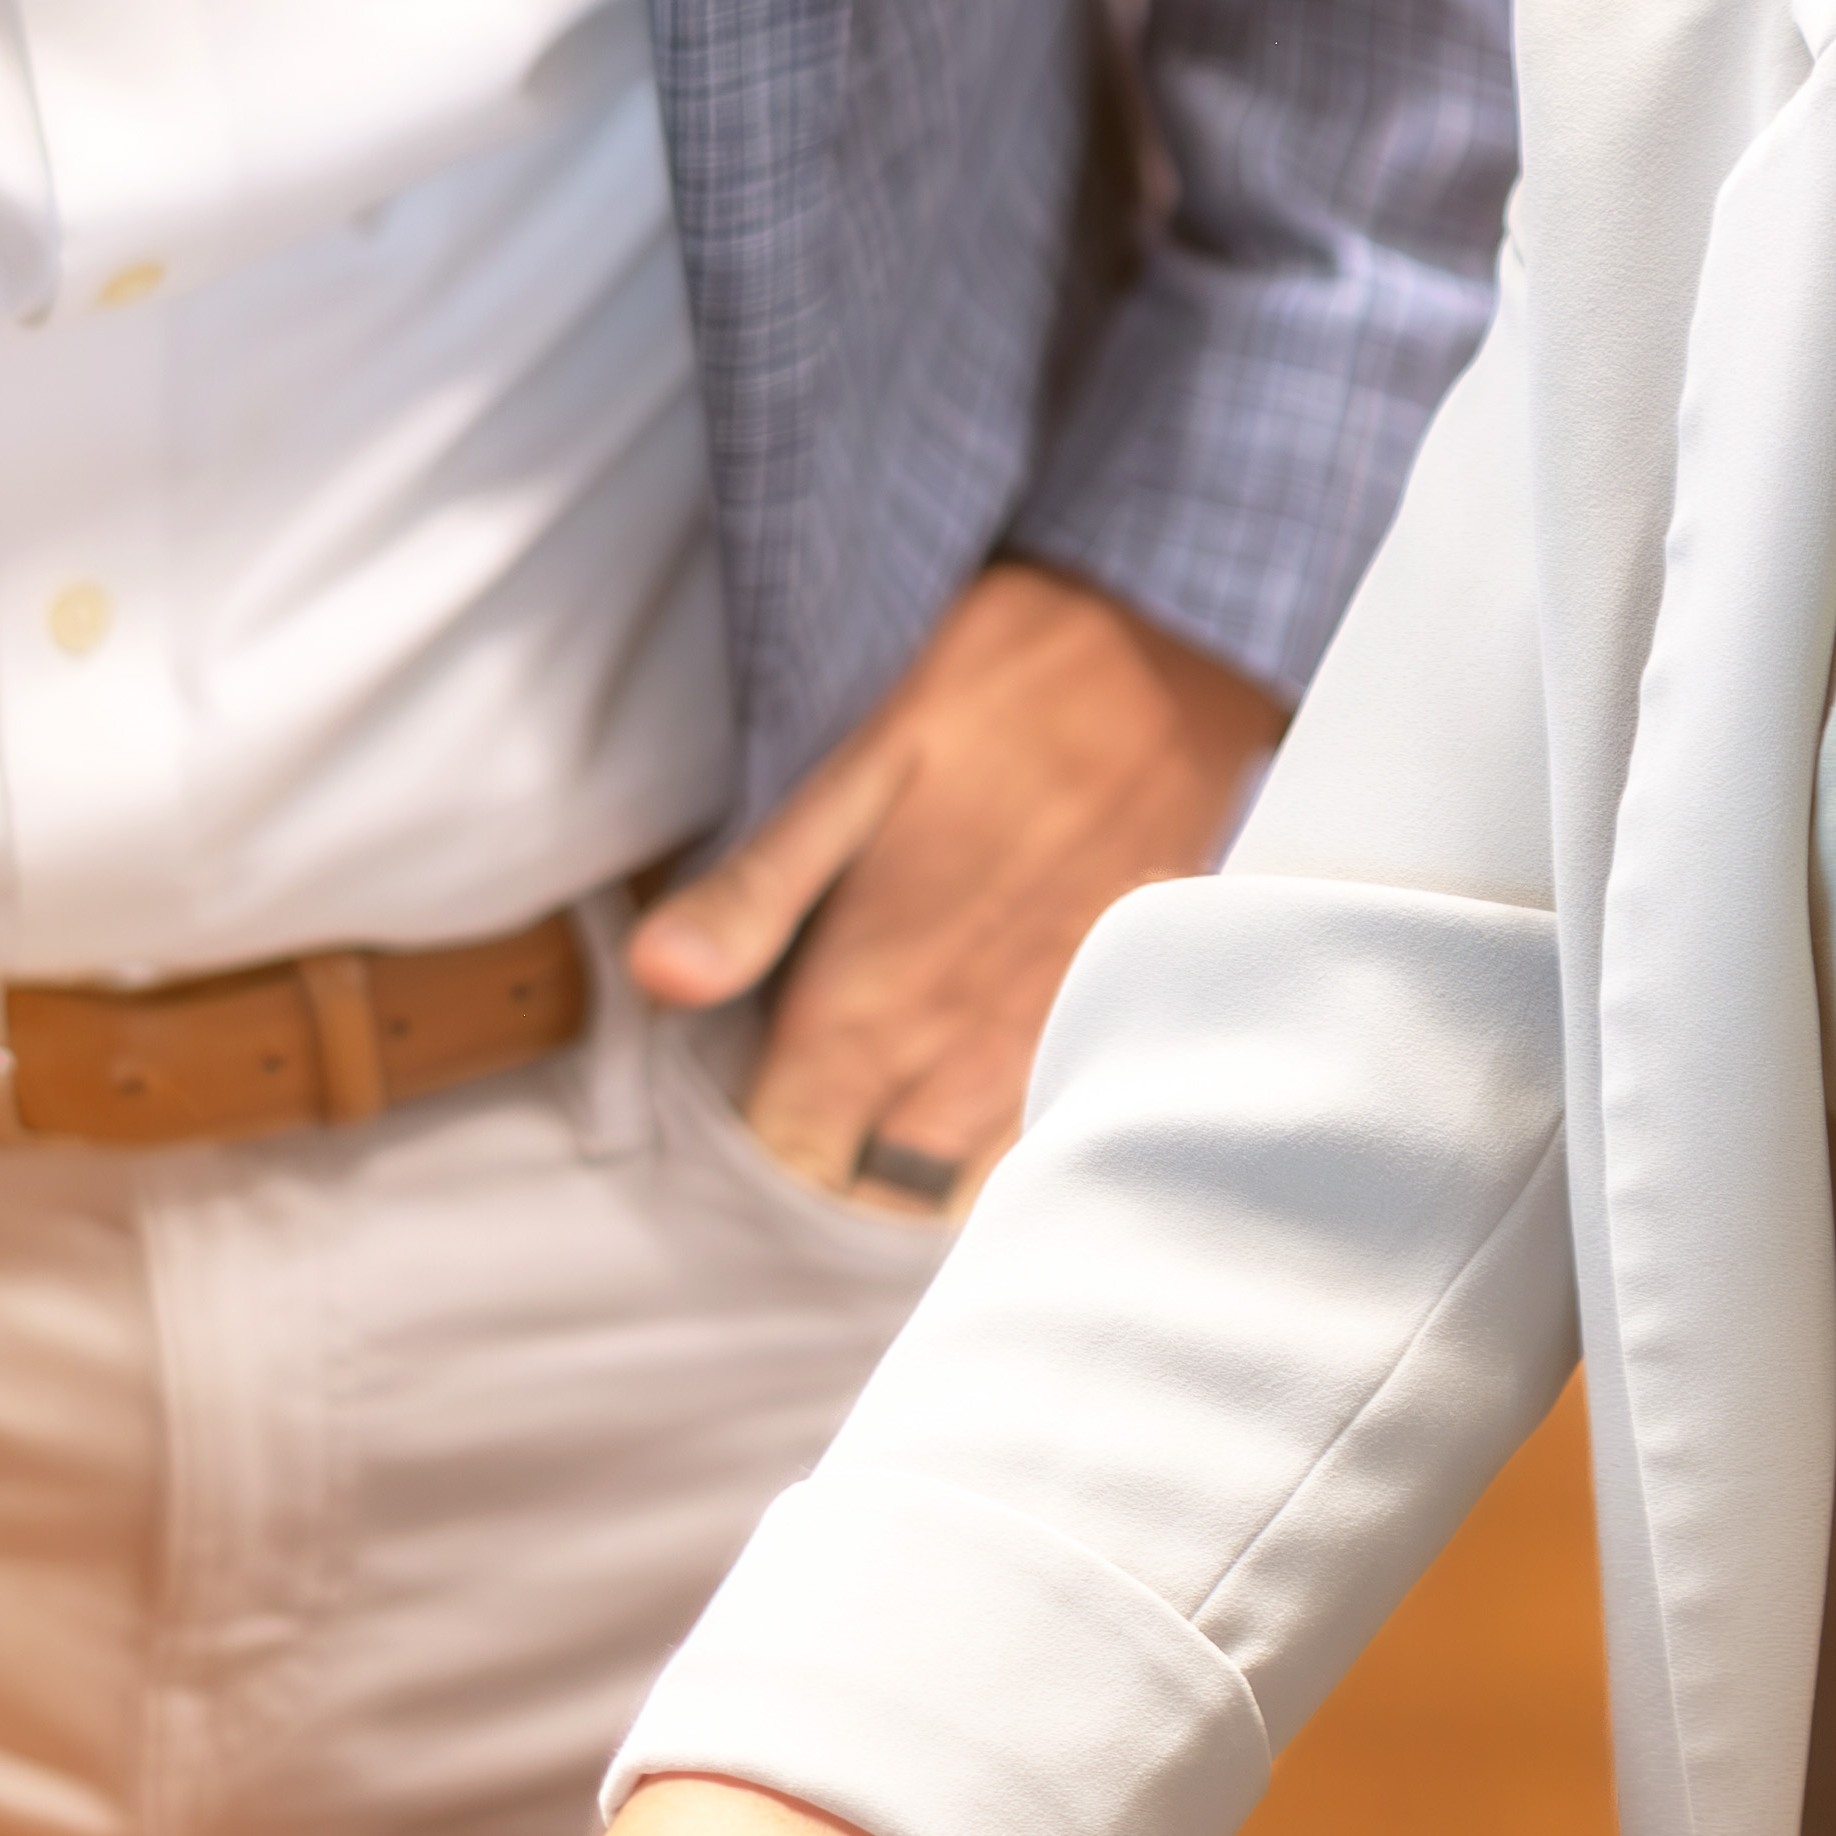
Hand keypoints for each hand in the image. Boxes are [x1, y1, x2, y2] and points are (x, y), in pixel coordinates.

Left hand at [627, 562, 1285, 1205]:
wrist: (1177, 654)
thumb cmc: (1005, 692)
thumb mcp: (861, 766)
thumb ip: (759, 890)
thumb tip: (657, 978)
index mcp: (880, 986)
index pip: (791, 1142)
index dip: (753, 1129)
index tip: (739, 1080)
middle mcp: (967, 1042)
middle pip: (870, 1180)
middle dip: (825, 1156)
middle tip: (800, 1086)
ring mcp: (1052, 1045)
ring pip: (959, 1176)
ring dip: (907, 1159)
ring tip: (876, 1096)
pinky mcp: (1116, 1027)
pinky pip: (1042, 1132)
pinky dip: (995, 1140)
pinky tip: (973, 1083)